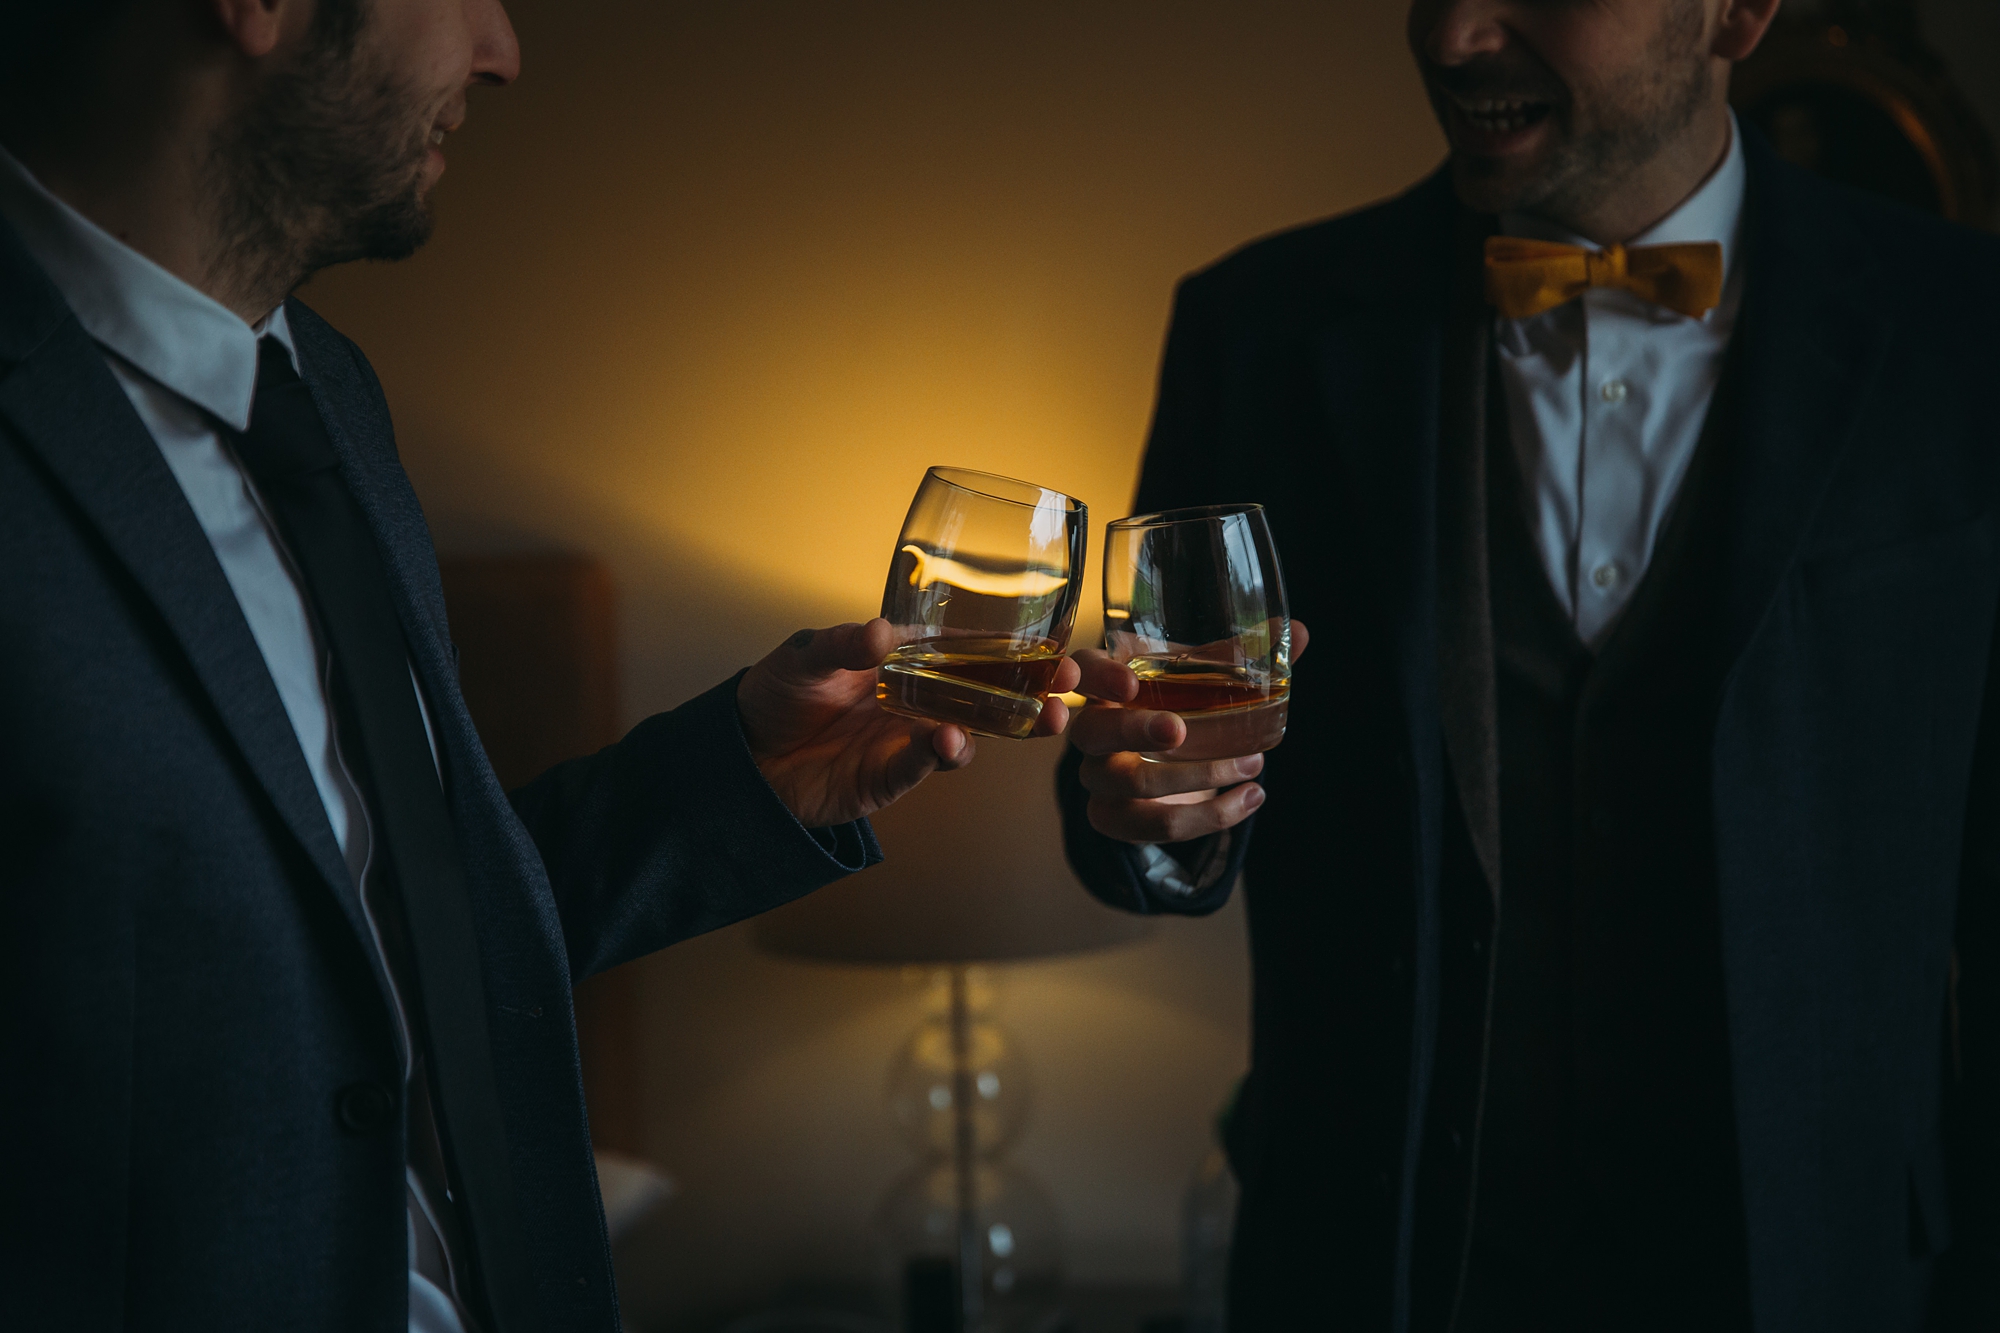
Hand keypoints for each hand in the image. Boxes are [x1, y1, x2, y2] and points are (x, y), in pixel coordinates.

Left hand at [736, 618, 1080, 827]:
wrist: (740, 758)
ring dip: (1005, 726)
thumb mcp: (806, 655)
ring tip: (1032, 719)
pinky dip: (940, 755)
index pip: (970, 650)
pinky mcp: (890, 778)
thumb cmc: (776, 694)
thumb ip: (843, 644)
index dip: (1013, 647)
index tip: (1053, 642)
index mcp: (907, 660)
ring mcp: (908, 740)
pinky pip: (924, 765)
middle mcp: (918, 701)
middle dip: (1034, 693)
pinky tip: (950, 742)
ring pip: (972, 734)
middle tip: (1066, 687)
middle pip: (989, 696)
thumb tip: (880, 633)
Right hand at [1067, 620, 1308, 844]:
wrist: (1166, 767)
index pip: (1082, 671)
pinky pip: (1154, 826)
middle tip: (1181, 731)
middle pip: (1092, 732)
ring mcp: (1098, 777)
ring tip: (1253, 764)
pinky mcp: (1113, 818)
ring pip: (1131, 784)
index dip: (1099, 677)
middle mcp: (1090, 729)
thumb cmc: (1178, 706)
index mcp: (1104, 683)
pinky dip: (1210, 818)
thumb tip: (1300, 632)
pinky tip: (1249, 798)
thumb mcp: (1199, 679)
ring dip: (1198, 777)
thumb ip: (1240, 658)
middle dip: (1136, 732)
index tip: (1130, 683)